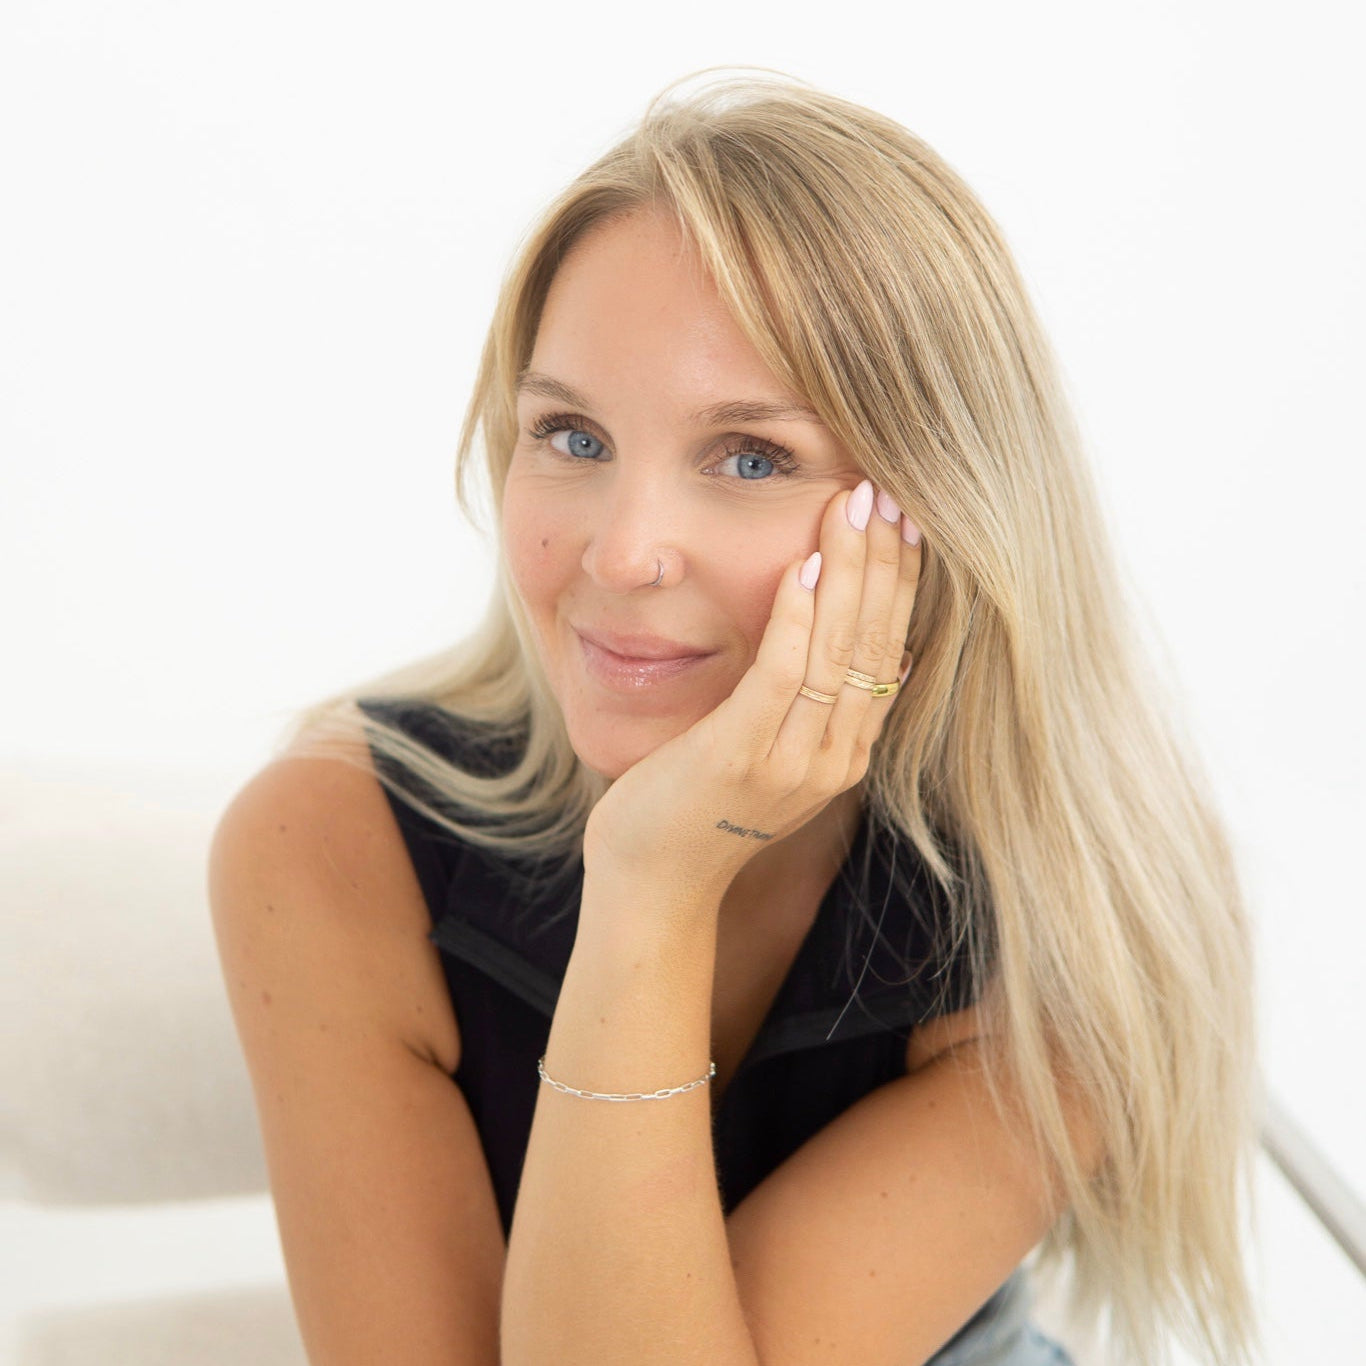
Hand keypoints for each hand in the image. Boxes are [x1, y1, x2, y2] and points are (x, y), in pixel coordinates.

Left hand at [581, 477, 922, 910]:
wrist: (652, 881)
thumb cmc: (701, 806)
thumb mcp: (778, 757)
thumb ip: (827, 712)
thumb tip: (889, 659)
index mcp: (846, 754)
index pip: (891, 652)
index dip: (902, 584)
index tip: (907, 521)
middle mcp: (833, 760)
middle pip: (875, 643)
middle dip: (885, 563)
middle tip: (889, 494)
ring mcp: (791, 762)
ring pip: (838, 651)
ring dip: (849, 572)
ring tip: (855, 507)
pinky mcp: (740, 757)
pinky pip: (781, 677)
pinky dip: (796, 619)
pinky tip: (802, 566)